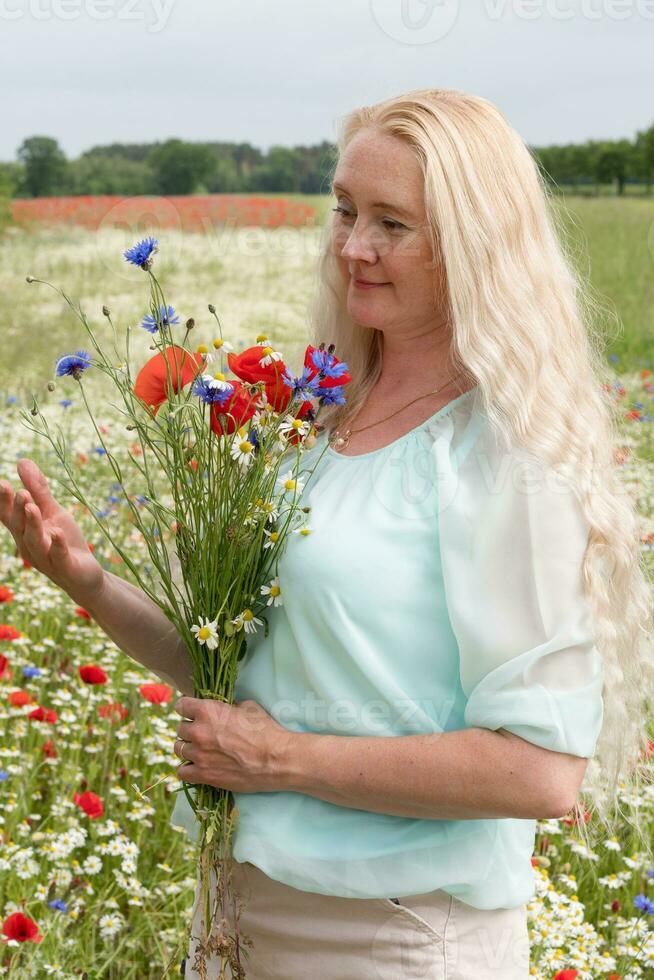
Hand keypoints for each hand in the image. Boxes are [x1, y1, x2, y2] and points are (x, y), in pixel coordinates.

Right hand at [0, 458, 105, 607]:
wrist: (84, 574)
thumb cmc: (64, 541)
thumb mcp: (53, 512)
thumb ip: (38, 489)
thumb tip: (22, 461)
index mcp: (24, 531)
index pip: (9, 515)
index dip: (4, 502)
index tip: (3, 483)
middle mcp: (29, 545)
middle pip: (19, 526)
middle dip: (17, 509)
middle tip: (19, 491)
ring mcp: (46, 558)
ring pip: (34, 541)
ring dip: (32, 524)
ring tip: (32, 506)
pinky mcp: (64, 567)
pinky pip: (58, 556)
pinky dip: (57, 545)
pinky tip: (58, 534)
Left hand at [173, 696, 292, 792]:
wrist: (276, 759)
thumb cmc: (265, 730)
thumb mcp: (248, 707)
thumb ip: (228, 707)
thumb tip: (223, 711)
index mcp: (208, 711)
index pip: (181, 705)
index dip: (188, 708)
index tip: (193, 712)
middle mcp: (198, 731)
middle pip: (181, 728)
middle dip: (191, 729)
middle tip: (204, 733)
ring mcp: (199, 754)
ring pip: (179, 749)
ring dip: (189, 748)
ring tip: (202, 750)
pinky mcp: (203, 774)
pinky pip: (182, 771)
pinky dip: (188, 768)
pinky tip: (199, 766)